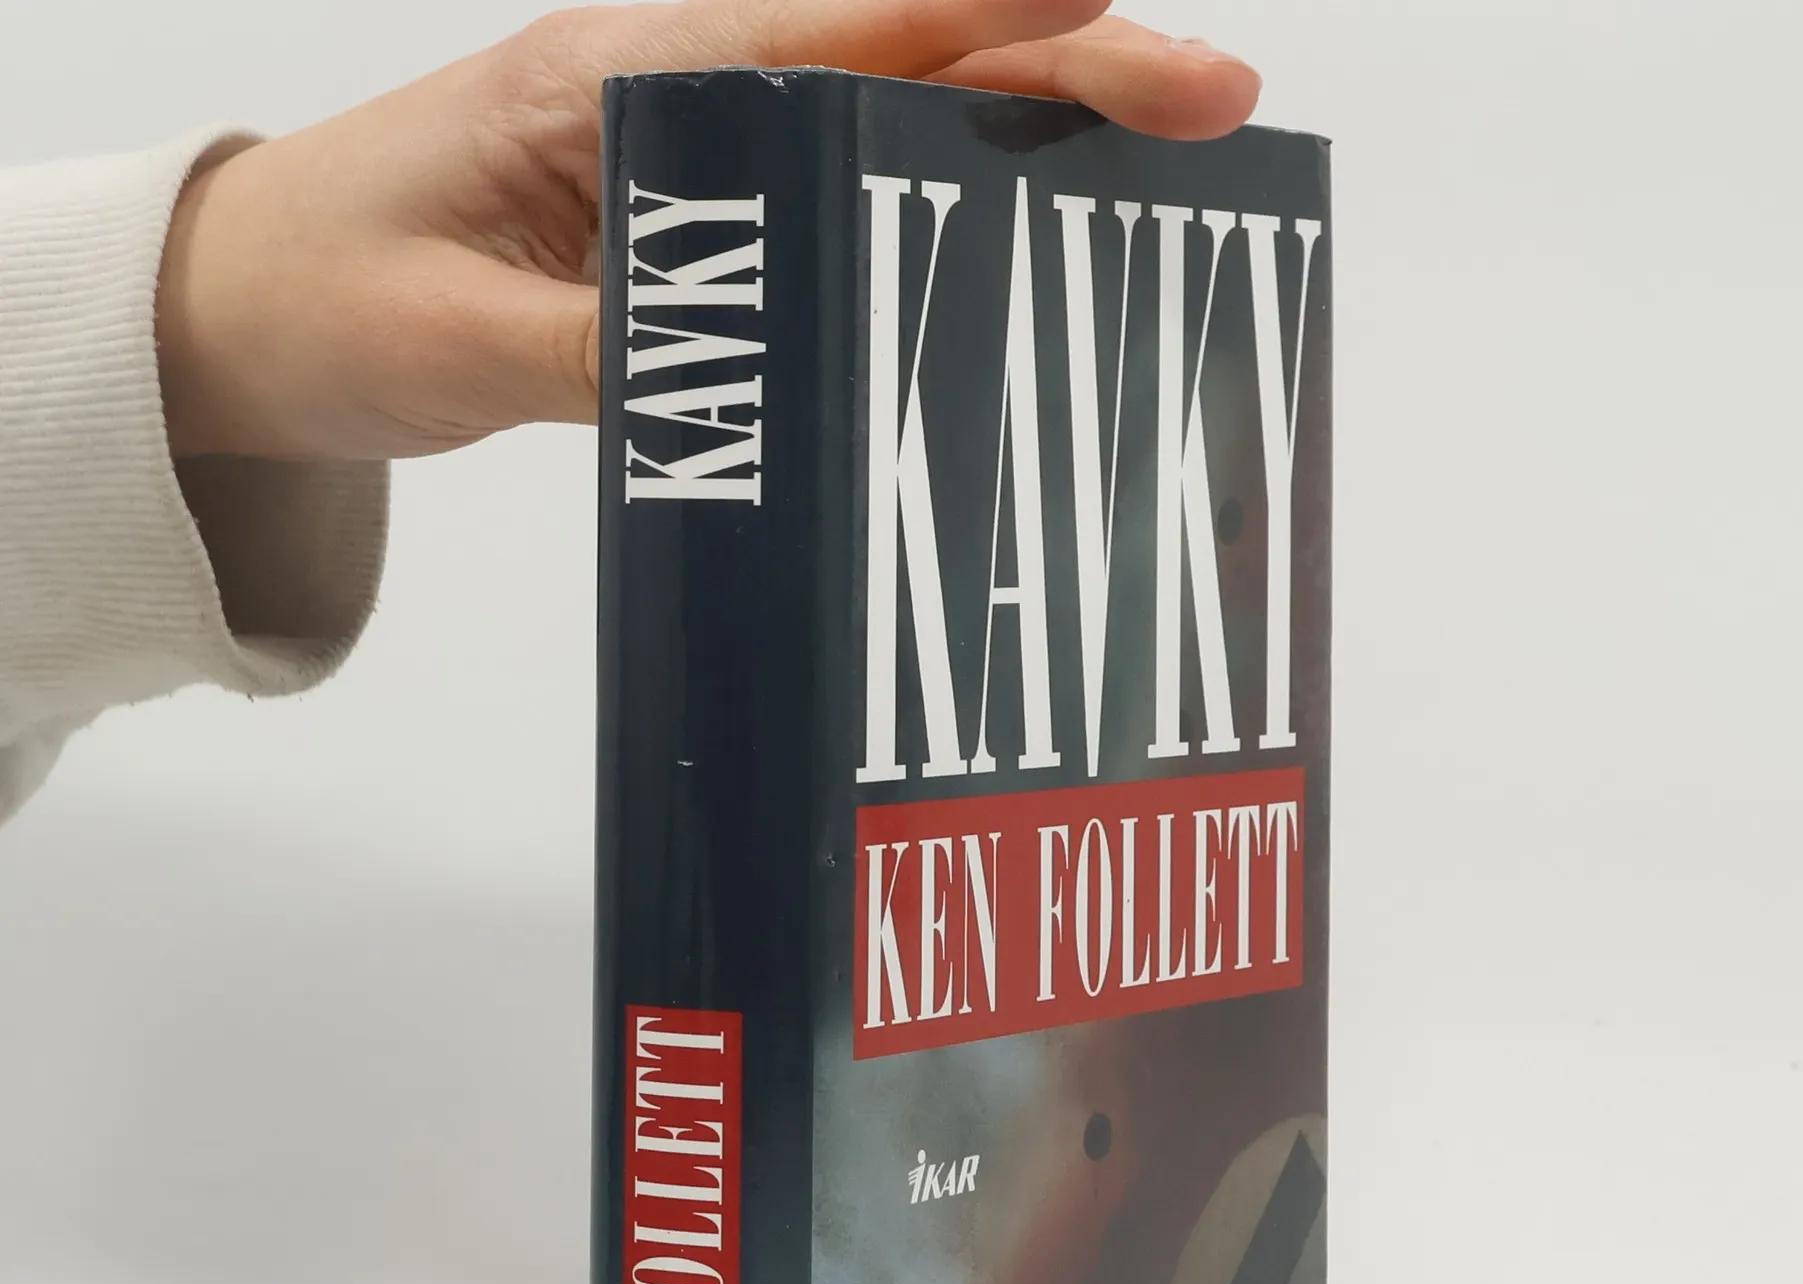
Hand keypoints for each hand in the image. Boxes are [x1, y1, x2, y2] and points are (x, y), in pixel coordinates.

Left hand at [155, 0, 1261, 462]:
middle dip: (1063, 73)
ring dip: (1023, 136)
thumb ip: (623, 359)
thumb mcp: (465, 343)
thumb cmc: (332, 295)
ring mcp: (690, 153)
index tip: (1132, 29)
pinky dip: (937, 208)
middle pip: (904, 59)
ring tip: (1160, 171)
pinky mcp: (691, 223)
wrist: (248, 309)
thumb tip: (771, 390)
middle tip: (1215, 109)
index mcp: (622, 79)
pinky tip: (1014, 243)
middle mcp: (676, 91)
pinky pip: (838, 200)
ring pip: (890, 121)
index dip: (997, 24)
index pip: (843, 30)